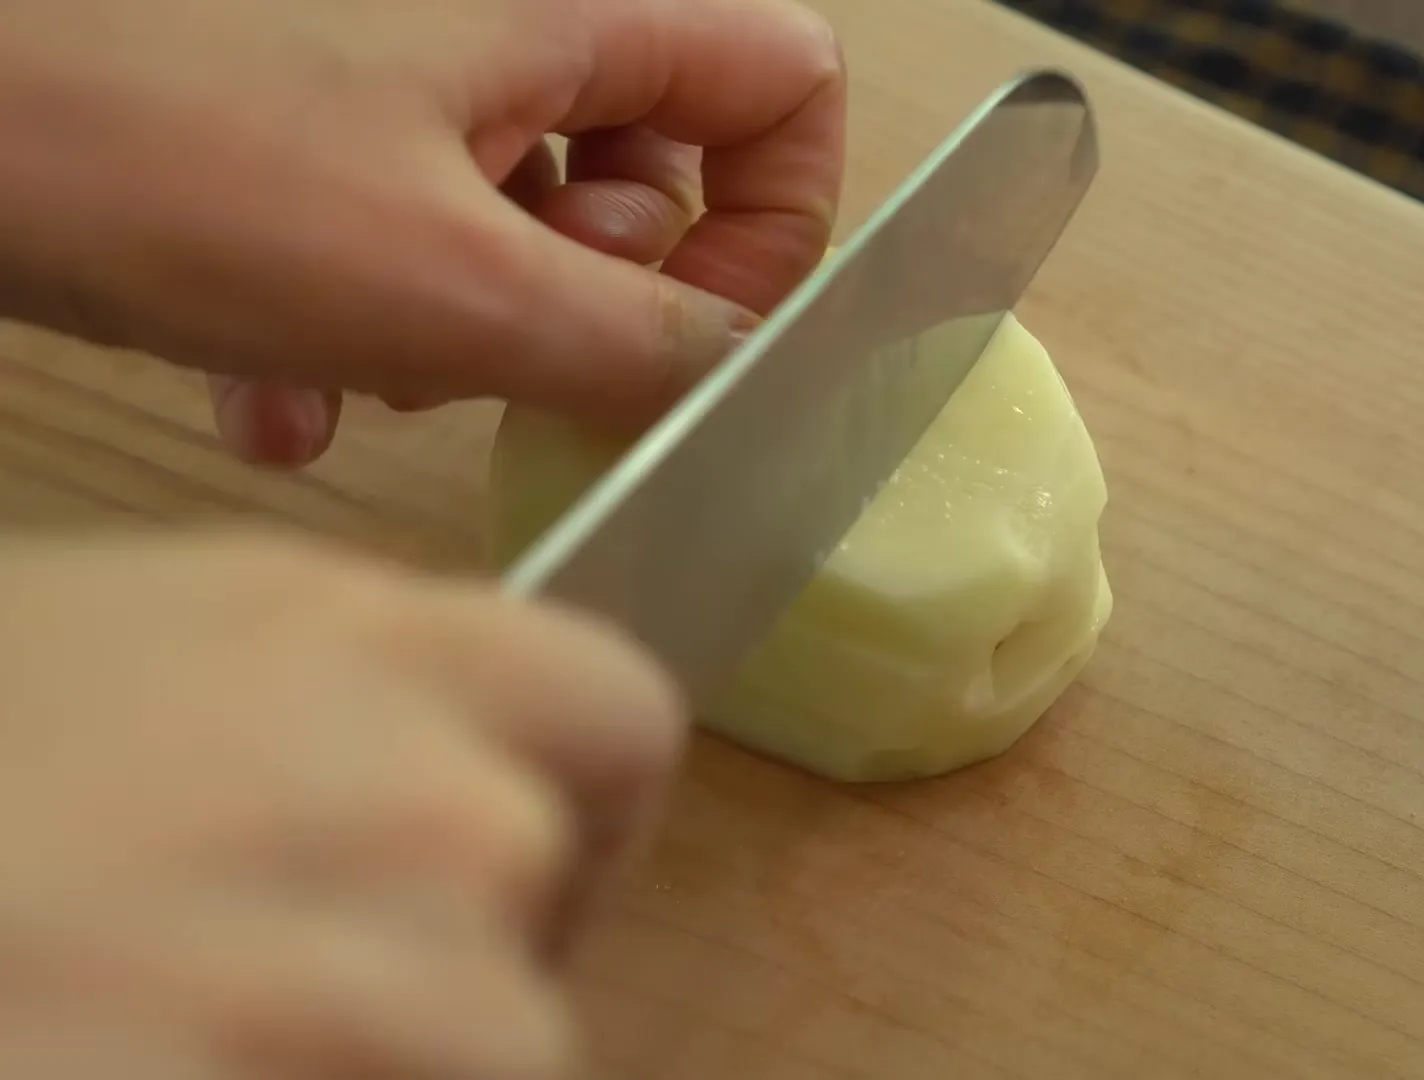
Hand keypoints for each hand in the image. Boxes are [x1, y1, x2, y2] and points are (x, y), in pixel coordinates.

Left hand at [0, 0, 844, 466]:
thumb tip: (742, 371)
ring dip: (471, 332)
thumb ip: (641, 343)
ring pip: (524, 217)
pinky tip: (273, 403)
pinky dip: (362, 327)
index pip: (783, 84)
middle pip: (656, 167)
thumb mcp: (454, 291)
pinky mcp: (309, 127)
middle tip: (513, 339)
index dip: (774, 224)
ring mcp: (398, 72)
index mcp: (566, 13)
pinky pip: (400, 232)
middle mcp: (497, 26)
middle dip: (595, 296)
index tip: (693, 330)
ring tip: (370, 370)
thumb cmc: (168, 161)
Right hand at [0, 530, 685, 1077]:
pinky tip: (170, 1055)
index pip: (615, 714)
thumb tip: (431, 761)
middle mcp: (410, 792)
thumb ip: (314, 694)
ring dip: (385, 1055)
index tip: (507, 859)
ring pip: (501, 1050)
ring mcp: (370, 977)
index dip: (575, 798)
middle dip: (461, 951)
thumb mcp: (119, 652)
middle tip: (301, 977)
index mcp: (355, 638)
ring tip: (198, 1021)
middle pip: (545, 900)